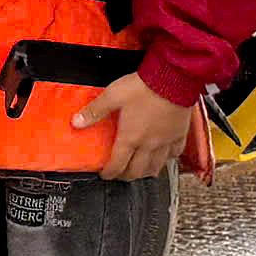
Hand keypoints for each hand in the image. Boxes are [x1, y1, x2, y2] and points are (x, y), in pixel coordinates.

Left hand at [75, 71, 193, 180]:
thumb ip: (95, 111)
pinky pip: (174, 154)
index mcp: (131, 137)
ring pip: (156, 167)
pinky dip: (167, 159)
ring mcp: (165, 142)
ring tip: (140, 170)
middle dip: (126, 176)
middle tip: (120, 173)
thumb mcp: (113, 95)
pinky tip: (164, 156)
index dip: (109, 173)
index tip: (105, 174)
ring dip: (145, 172)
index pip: (118, 164)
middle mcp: (148, 144)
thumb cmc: (144, 87)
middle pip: (137, 171)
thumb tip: (76, 121)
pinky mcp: (179, 135)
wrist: (172, 79)